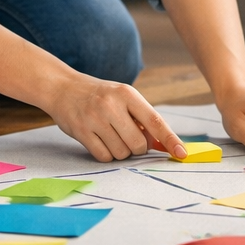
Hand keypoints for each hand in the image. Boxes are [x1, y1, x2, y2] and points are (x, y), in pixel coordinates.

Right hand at [43, 73, 185, 162]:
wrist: (62, 88)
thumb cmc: (99, 94)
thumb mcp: (121, 96)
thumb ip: (141, 117)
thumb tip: (160, 144)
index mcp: (127, 94)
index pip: (154, 120)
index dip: (170, 139)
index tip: (182, 153)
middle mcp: (111, 105)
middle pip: (139, 143)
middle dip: (138, 148)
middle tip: (129, 138)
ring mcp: (95, 119)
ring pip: (122, 153)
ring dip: (121, 152)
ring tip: (111, 136)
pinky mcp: (82, 132)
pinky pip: (104, 157)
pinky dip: (107, 154)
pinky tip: (100, 141)